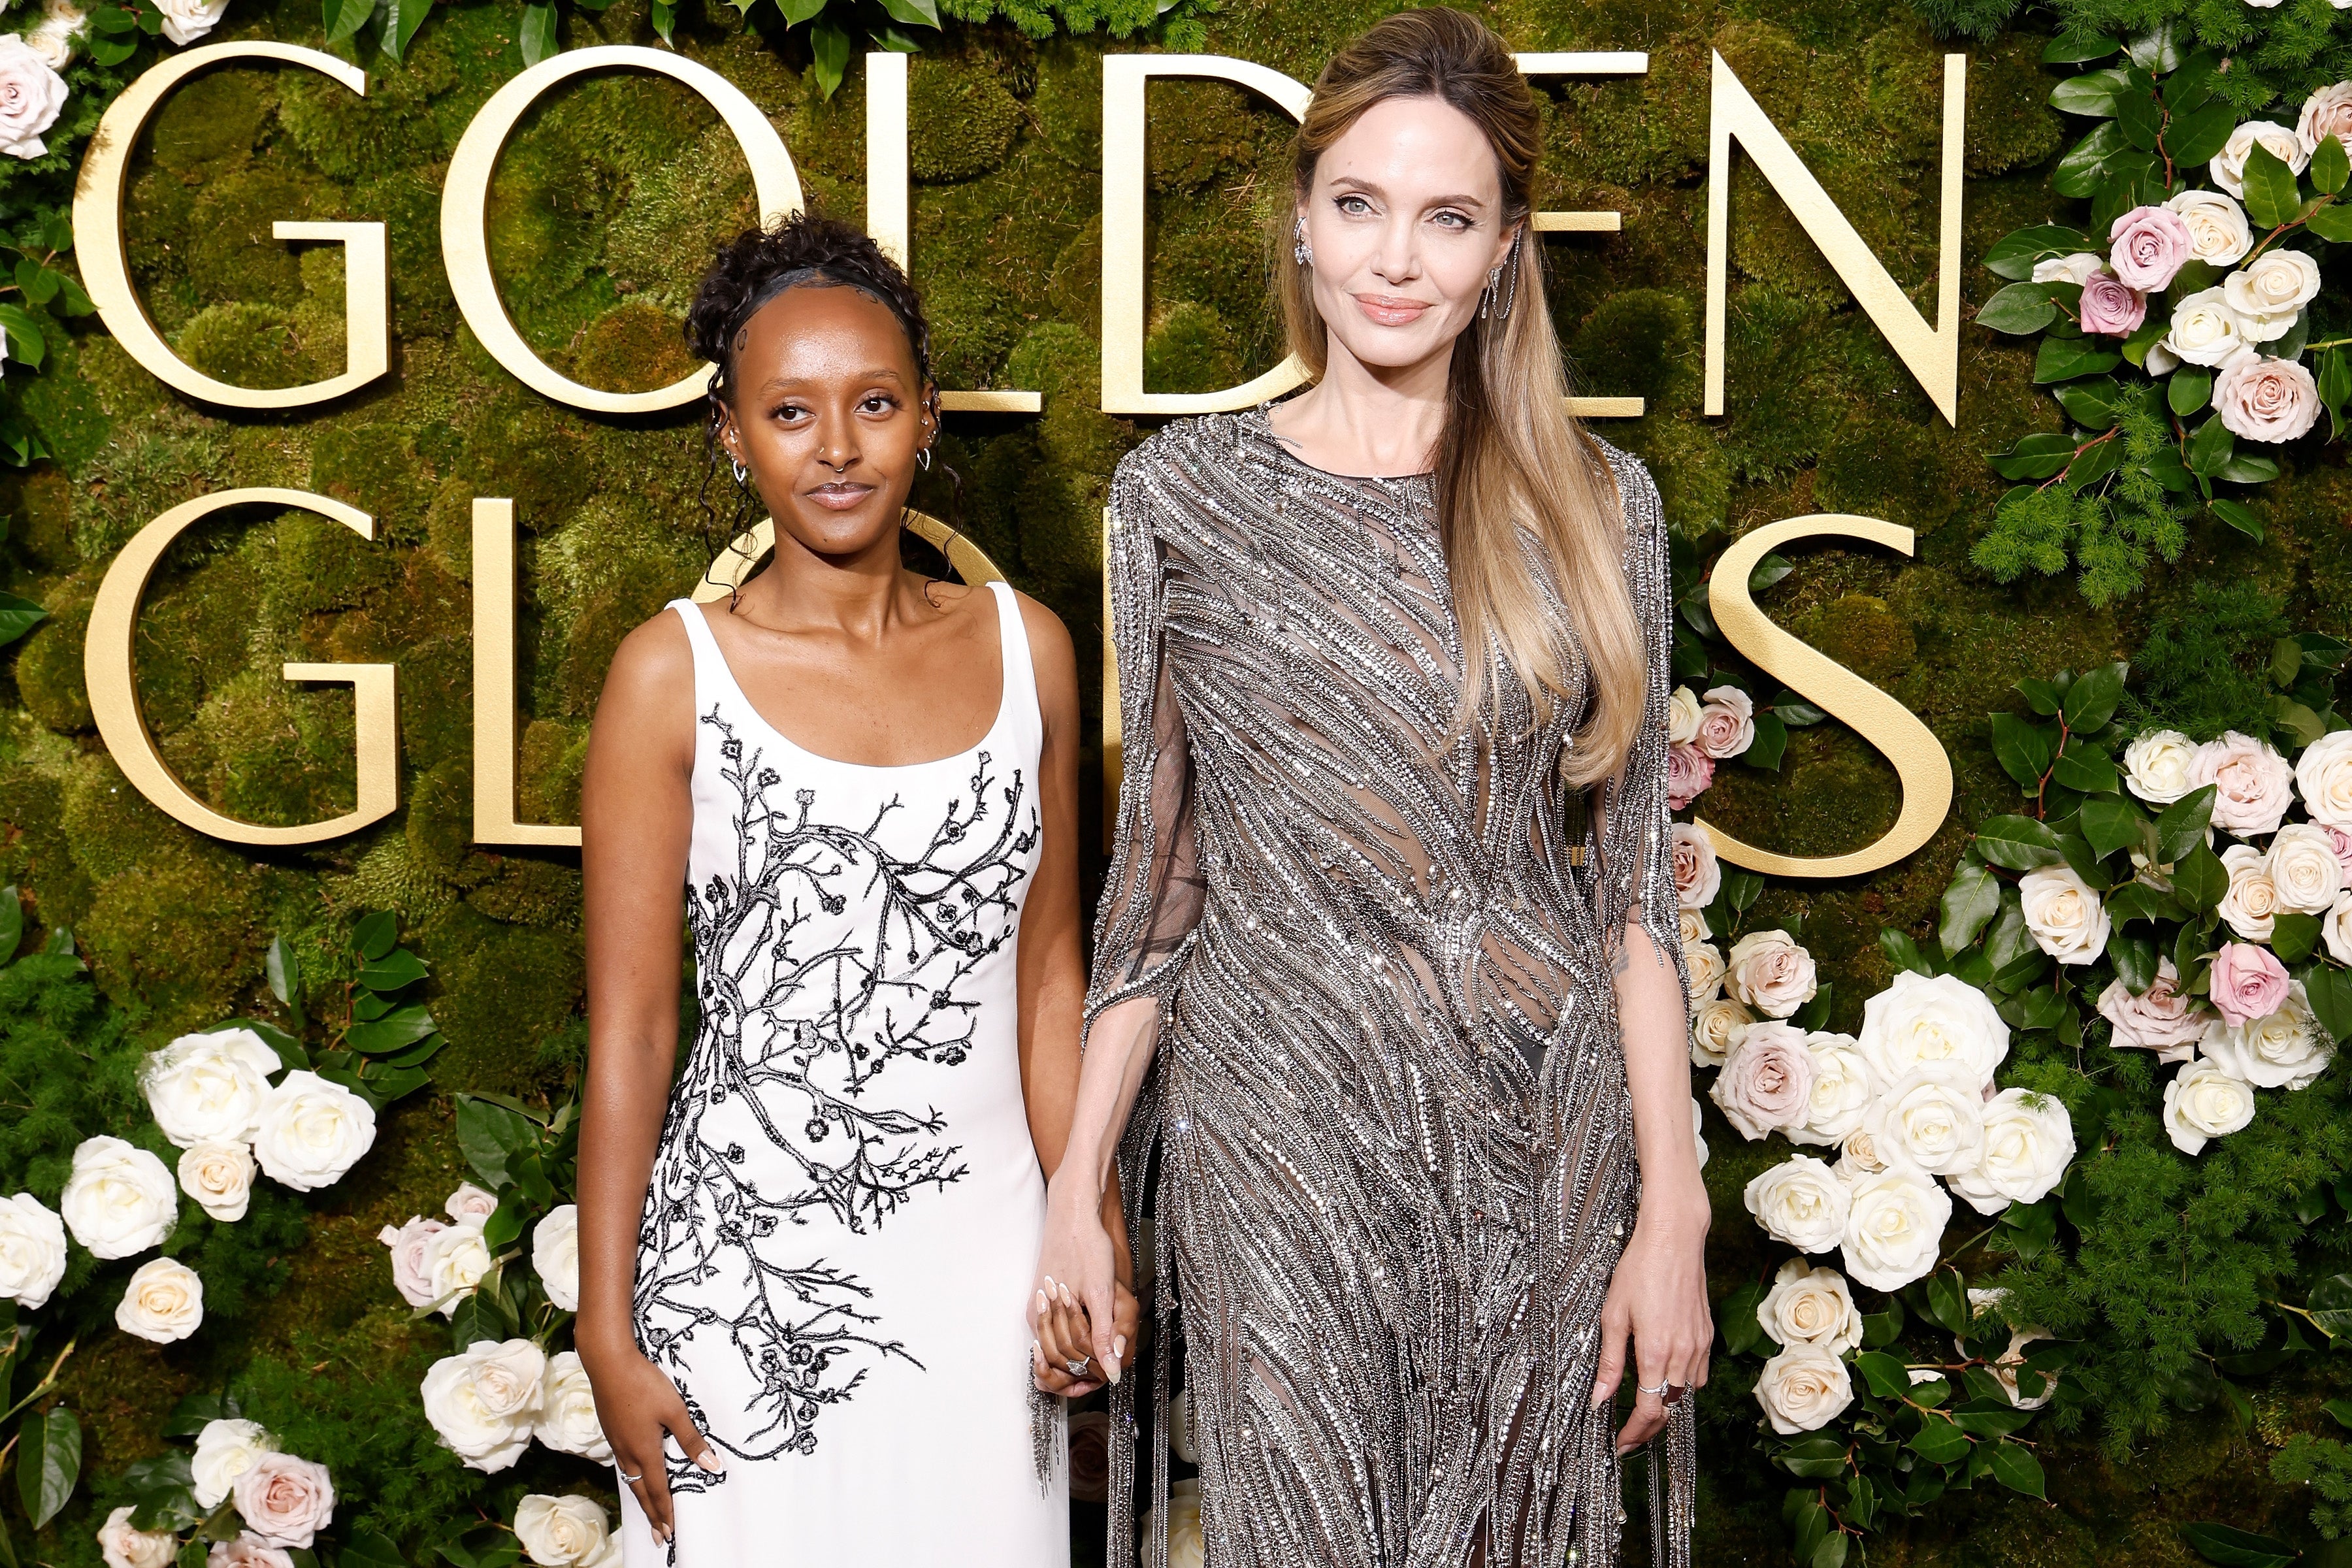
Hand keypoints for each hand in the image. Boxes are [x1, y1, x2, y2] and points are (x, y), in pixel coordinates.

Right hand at [579, 1344, 723, 1545]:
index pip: (657, 1490)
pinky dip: (632, 1478)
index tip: (670, 1532)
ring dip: (641, 1498)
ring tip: (649, 1512)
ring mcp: (616, 1442)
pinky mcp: (611, 1430)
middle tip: (659, 1536)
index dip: (665, 1512)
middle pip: (641, 1491)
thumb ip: (691, 1439)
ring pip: (630, 1478)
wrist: (608, 1363)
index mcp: (644, 1451)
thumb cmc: (643, 1384)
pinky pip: (623, 1463)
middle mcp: (627, 1452)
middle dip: (652, 1515)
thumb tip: (712, 1465)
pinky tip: (634, 1474)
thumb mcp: (675, 1410)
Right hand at [1030, 1174, 1122, 1390]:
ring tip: (1107, 1346)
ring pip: (1059, 1344)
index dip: (1093, 1369)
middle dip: (1088, 1362)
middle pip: (1061, 1357)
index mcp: (1043, 1318)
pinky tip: (1093, 1331)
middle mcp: (1035, 1316)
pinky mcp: (1045, 1297)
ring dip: (1083, 1349)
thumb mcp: (1100, 1293)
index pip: (1067, 1363)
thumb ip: (1103, 1335)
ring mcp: (1038, 1307)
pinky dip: (1076, 1334)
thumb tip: (1111, 1371)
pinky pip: (1058, 1328)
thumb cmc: (1086, 1247)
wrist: (1074, 1211)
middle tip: (1114, 1357)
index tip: (1114, 1368)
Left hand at [1590, 1202, 1711, 1453]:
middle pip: (1669, 1407)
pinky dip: (1682, 1384)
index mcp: (1655, 1352)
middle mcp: (1682, 1354)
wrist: (1674, 1239)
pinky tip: (1666, 1377)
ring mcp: (1699, 1345)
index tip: (1621, 1445)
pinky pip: (1698, 1374)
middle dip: (1648, 1426)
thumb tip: (1598, 1400)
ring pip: (1685, 1393)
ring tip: (1644, 1408)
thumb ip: (1609, 1362)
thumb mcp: (1613, 1315)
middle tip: (1628, 1435)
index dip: (1635, 1433)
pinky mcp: (1707, 1335)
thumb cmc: (1638, 1270)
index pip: (1649, 1410)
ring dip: (1666, 1404)